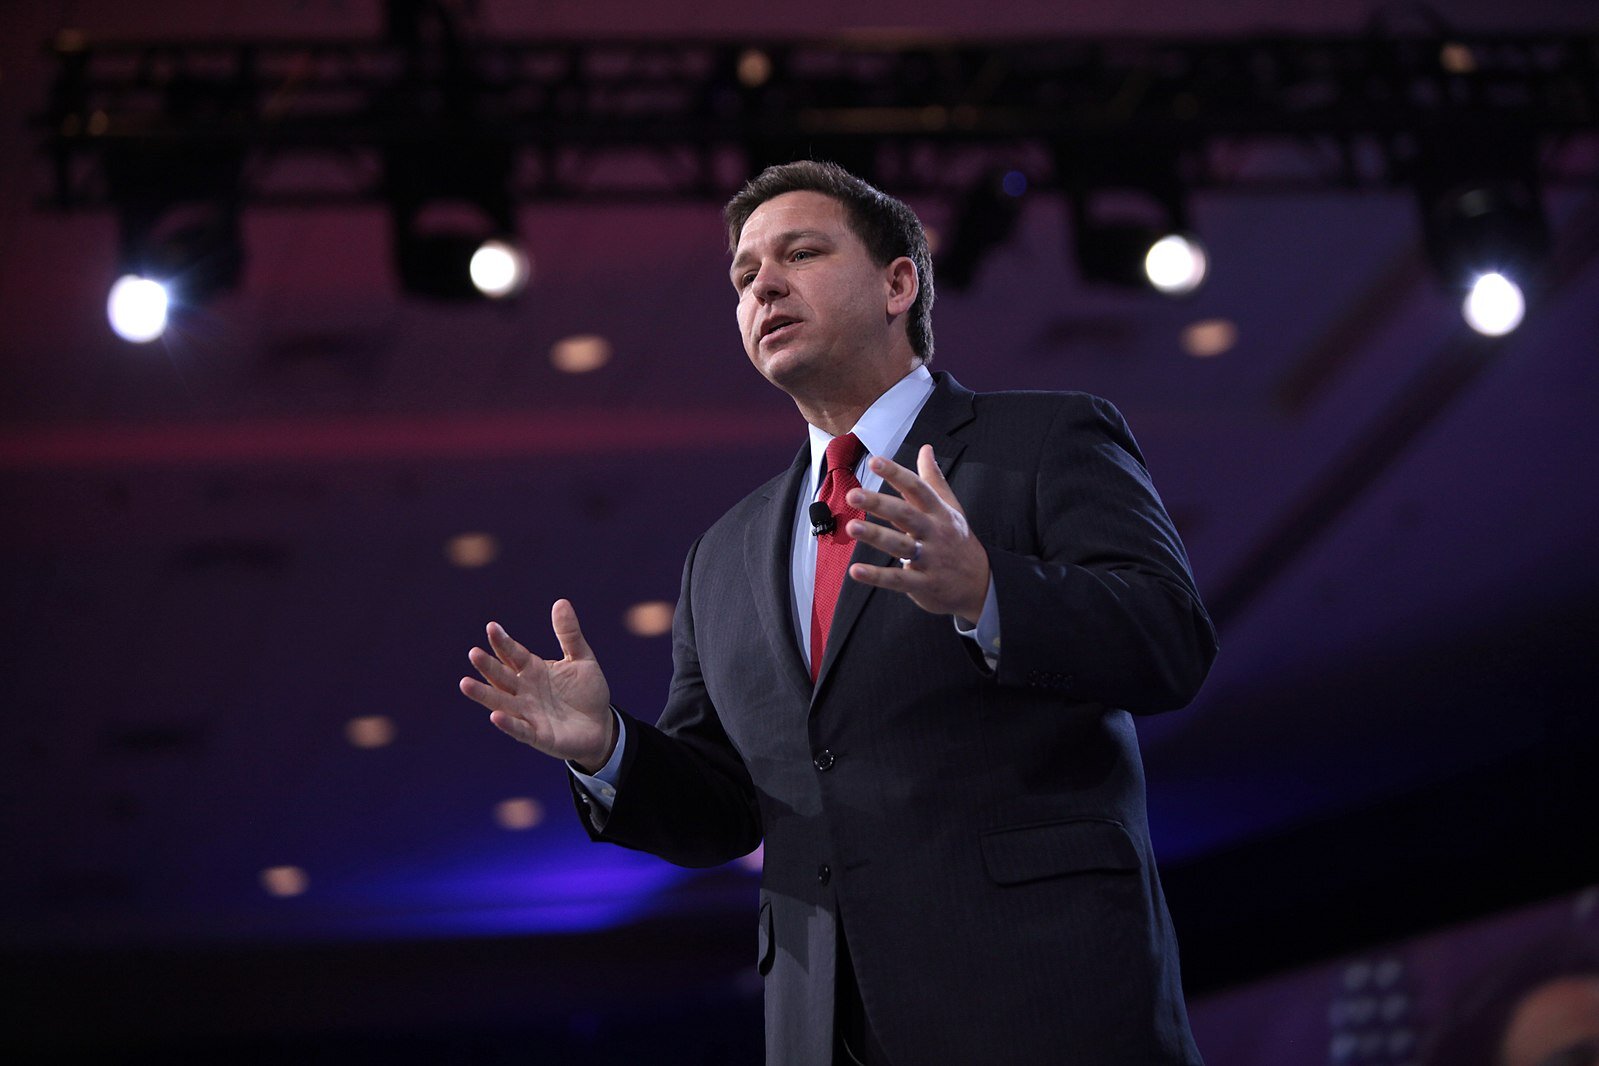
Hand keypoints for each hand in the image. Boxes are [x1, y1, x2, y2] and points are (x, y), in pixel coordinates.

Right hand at [458, 599, 615, 771]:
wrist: (601, 725)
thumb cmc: (587, 691)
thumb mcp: (581, 659)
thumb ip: (569, 634)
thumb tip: (561, 602)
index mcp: (533, 670)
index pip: (513, 654)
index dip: (503, 642)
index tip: (492, 627)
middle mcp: (525, 691)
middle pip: (502, 677)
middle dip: (488, 666)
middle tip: (473, 653)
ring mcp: (529, 714)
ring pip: (502, 702)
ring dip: (484, 694)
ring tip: (465, 683)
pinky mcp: (538, 736)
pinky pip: (520, 729)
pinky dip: (508, 724)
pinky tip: (495, 716)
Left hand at [845, 444, 990, 624]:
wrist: (981, 583)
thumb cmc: (958, 540)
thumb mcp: (951, 507)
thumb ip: (934, 479)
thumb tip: (926, 448)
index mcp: (939, 512)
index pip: (917, 488)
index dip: (896, 474)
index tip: (874, 462)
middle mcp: (935, 533)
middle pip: (906, 515)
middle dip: (879, 504)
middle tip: (853, 494)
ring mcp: (930, 559)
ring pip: (901, 545)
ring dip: (876, 536)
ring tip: (852, 528)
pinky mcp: (923, 584)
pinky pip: (898, 580)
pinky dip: (877, 576)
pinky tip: (856, 570)